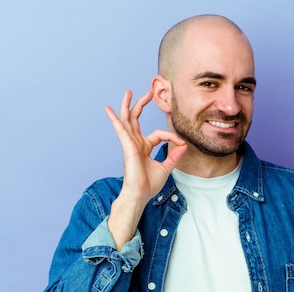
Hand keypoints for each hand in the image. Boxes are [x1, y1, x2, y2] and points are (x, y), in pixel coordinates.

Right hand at [104, 90, 186, 248]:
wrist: (140, 195)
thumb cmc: (149, 184)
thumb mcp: (166, 167)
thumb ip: (174, 156)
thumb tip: (183, 144)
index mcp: (144, 147)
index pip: (158, 134)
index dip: (171, 136)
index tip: (181, 143)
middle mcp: (136, 143)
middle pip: (136, 120)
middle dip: (140, 105)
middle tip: (147, 93)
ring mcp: (130, 144)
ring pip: (127, 121)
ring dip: (127, 106)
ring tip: (127, 93)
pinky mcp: (128, 147)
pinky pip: (121, 131)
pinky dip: (116, 120)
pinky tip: (109, 110)